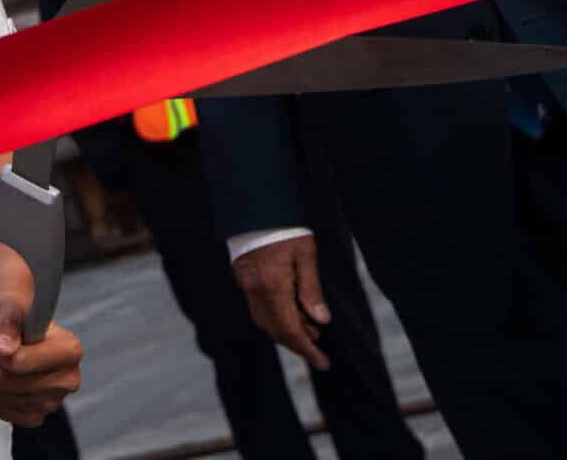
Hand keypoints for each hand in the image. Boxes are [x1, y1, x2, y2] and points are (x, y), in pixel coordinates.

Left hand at [0, 284, 82, 426]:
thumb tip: (3, 348)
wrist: (11, 329)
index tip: (2, 337)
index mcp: (70, 350)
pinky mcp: (36, 416)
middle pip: (4, 381)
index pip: (17, 363)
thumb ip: (7, 321)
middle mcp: (68, 380)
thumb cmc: (14, 315)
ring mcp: (53, 402)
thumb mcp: (7, 306)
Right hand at [233, 235, 329, 369]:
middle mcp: (255, 291)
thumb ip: (312, 289)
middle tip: (319, 348)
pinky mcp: (242, 278)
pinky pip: (258, 309)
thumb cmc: (286, 226)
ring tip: (310, 328)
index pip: (290, 329)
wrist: (254, 204)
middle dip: (298, 343)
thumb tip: (322, 321)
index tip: (324, 363)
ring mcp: (245, 285)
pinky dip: (275, 318)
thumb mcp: (306, 254)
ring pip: (265, 322)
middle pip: (276, 330)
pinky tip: (291, 311)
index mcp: (273, 286)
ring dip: (286, 331)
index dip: (307, 350)